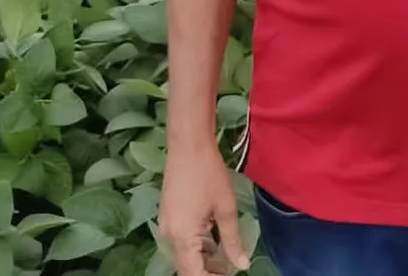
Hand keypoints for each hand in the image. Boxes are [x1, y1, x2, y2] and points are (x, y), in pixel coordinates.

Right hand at [158, 143, 248, 273]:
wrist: (188, 145)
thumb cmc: (209, 174)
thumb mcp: (226, 208)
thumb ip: (232, 241)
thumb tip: (242, 266)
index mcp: (182, 237)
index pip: (194, 274)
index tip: (230, 275)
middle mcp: (168, 237)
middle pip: (187, 267)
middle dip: (209, 271)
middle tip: (232, 268)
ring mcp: (165, 227)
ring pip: (184, 255)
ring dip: (203, 260)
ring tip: (227, 257)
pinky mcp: (167, 217)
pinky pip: (181, 242)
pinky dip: (197, 247)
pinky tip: (215, 242)